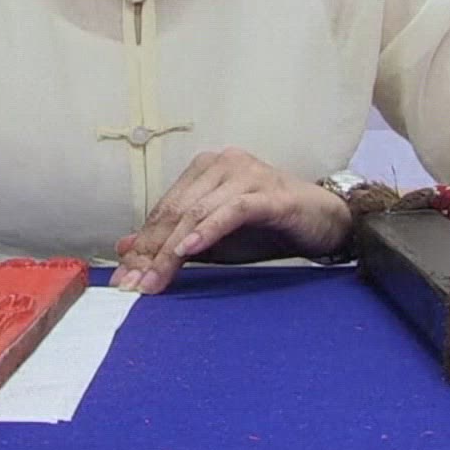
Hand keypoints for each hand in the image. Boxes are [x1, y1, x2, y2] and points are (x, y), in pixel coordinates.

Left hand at [111, 147, 351, 293]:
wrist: (324, 220)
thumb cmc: (267, 227)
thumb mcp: (214, 238)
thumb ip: (173, 240)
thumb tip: (125, 248)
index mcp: (204, 170)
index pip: (164, 210)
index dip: (142, 244)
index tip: (124, 278)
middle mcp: (222, 164)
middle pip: (176, 211)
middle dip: (151, 252)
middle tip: (133, 285)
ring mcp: (246, 174)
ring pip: (198, 212)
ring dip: (172, 249)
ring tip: (154, 277)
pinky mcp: (270, 194)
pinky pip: (232, 210)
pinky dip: (208, 230)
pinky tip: (189, 249)